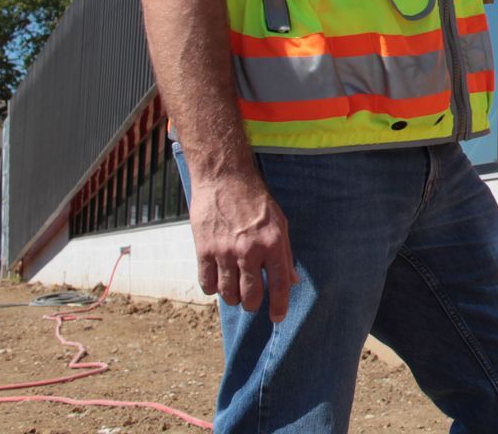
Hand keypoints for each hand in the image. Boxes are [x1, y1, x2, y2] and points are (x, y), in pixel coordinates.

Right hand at [191, 169, 298, 320]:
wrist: (225, 179)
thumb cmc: (255, 200)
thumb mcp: (280, 222)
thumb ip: (284, 253)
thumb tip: (293, 281)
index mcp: (273, 243)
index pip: (280, 283)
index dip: (279, 305)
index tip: (277, 318)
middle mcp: (250, 250)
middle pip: (251, 295)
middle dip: (252, 304)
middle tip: (251, 300)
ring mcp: (225, 252)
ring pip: (228, 294)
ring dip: (232, 298)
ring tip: (235, 290)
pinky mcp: (204, 250)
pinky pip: (207, 284)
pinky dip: (213, 288)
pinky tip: (217, 281)